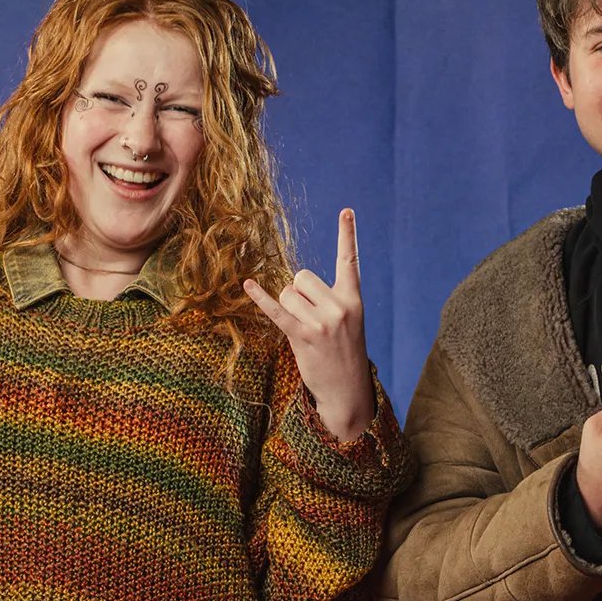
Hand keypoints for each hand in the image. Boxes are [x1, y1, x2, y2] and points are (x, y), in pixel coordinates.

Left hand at [244, 209, 374, 441]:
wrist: (347, 390)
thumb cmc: (344, 351)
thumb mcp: (348, 320)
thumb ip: (329, 298)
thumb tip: (292, 285)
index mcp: (353, 298)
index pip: (350, 260)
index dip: (348, 234)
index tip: (346, 210)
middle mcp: (340, 306)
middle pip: (302, 277)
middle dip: (298, 293)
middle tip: (311, 318)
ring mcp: (322, 322)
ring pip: (287, 294)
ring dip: (288, 309)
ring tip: (304, 330)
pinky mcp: (303, 337)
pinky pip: (277, 311)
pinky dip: (261, 299)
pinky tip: (248, 285)